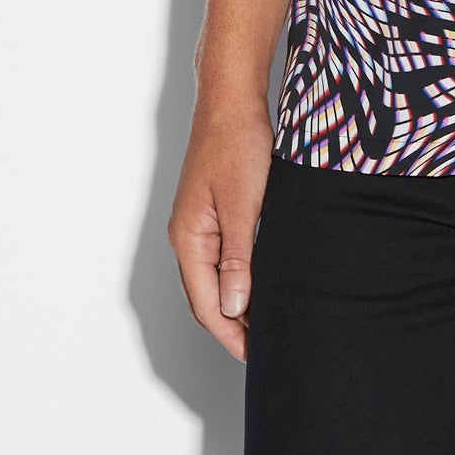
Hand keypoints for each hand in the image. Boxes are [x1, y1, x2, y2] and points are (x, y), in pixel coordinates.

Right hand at [168, 101, 274, 361]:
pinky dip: (241, 277)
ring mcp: (199, 223)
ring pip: (215, 277)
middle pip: (207, 296)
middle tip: (265, 349)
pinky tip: (261, 282)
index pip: (207, 303)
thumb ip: (238, 257)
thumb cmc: (237, 143)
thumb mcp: (244, 203)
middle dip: (233, 326)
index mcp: (189, 238)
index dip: (231, 334)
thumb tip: (235, 307)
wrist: (232, 98)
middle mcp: (188, 235)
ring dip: (238, 303)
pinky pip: (223, 256)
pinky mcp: (214, 210)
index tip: (256, 356)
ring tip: (266, 324)